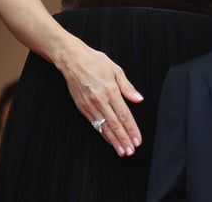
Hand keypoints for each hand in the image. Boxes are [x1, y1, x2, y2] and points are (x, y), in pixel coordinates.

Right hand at [59, 39, 143, 155]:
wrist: (72, 60)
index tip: (137, 140)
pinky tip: (108, 140)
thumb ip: (128, 87)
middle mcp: (100, 101)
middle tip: (130, 151)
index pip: (124, 115)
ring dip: (113, 140)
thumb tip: (139, 99)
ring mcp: (89, 106)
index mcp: (111, 91)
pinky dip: (102, 134)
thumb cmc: (96, 62)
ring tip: (121, 151)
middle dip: (123, 140)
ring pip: (103, 127)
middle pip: (114, 125)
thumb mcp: (116, 70)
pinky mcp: (82, 108)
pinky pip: (94, 124)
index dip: (131, 129)